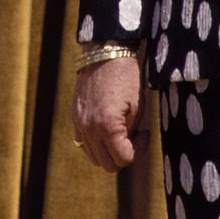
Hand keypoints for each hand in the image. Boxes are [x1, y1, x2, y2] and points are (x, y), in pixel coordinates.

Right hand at [72, 54, 147, 171]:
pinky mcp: (75, 118)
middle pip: (108, 165)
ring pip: (94, 158)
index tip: (144, 134)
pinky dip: (97, 144)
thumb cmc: (126, 77)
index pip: (123, 159)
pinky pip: (84, 144)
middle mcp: (89, 128)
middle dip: (124, 155)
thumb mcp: (137, 107)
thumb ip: (130, 133)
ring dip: (109, 152)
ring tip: (121, 133)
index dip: (138, 151)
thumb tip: (127, 148)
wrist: (104, 53)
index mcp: (107, 125)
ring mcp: (79, 124)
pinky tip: (108, 129)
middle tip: (134, 136)